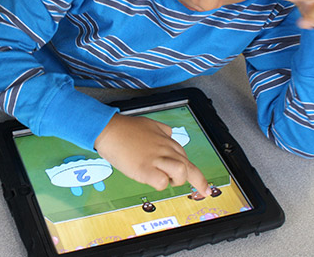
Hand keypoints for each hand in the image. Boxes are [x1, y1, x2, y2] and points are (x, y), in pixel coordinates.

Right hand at [94, 113, 210, 196]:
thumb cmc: (125, 128)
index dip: (193, 171)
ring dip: (177, 180)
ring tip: (165, 180)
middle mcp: (165, 149)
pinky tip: (151, 180)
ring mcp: (155, 159)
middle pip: (190, 167)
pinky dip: (159, 184)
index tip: (201, 181)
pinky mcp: (144, 168)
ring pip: (181, 172)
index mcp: (167, 141)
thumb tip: (169, 134)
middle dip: (198, 180)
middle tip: (204, 190)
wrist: (108, 129)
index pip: (186, 158)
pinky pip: (161, 182)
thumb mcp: (149, 123)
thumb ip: (162, 130)